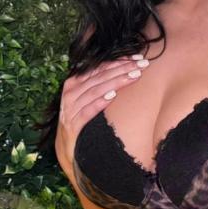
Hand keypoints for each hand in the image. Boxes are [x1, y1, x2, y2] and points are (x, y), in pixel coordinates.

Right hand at [55, 52, 149, 167]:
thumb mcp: (87, 101)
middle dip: (122, 69)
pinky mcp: (72, 125)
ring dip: (115, 82)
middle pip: (100, 77)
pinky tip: (112, 97)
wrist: (65, 150)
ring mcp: (70, 109)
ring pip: (95, 90)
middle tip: (141, 65)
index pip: (99, 68)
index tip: (138, 58)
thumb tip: (124, 71)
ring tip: (133, 76)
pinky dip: (99, 103)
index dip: (119, 62)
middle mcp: (71, 93)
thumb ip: (99, 86)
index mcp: (74, 83)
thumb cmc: (79, 121)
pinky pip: (87, 112)